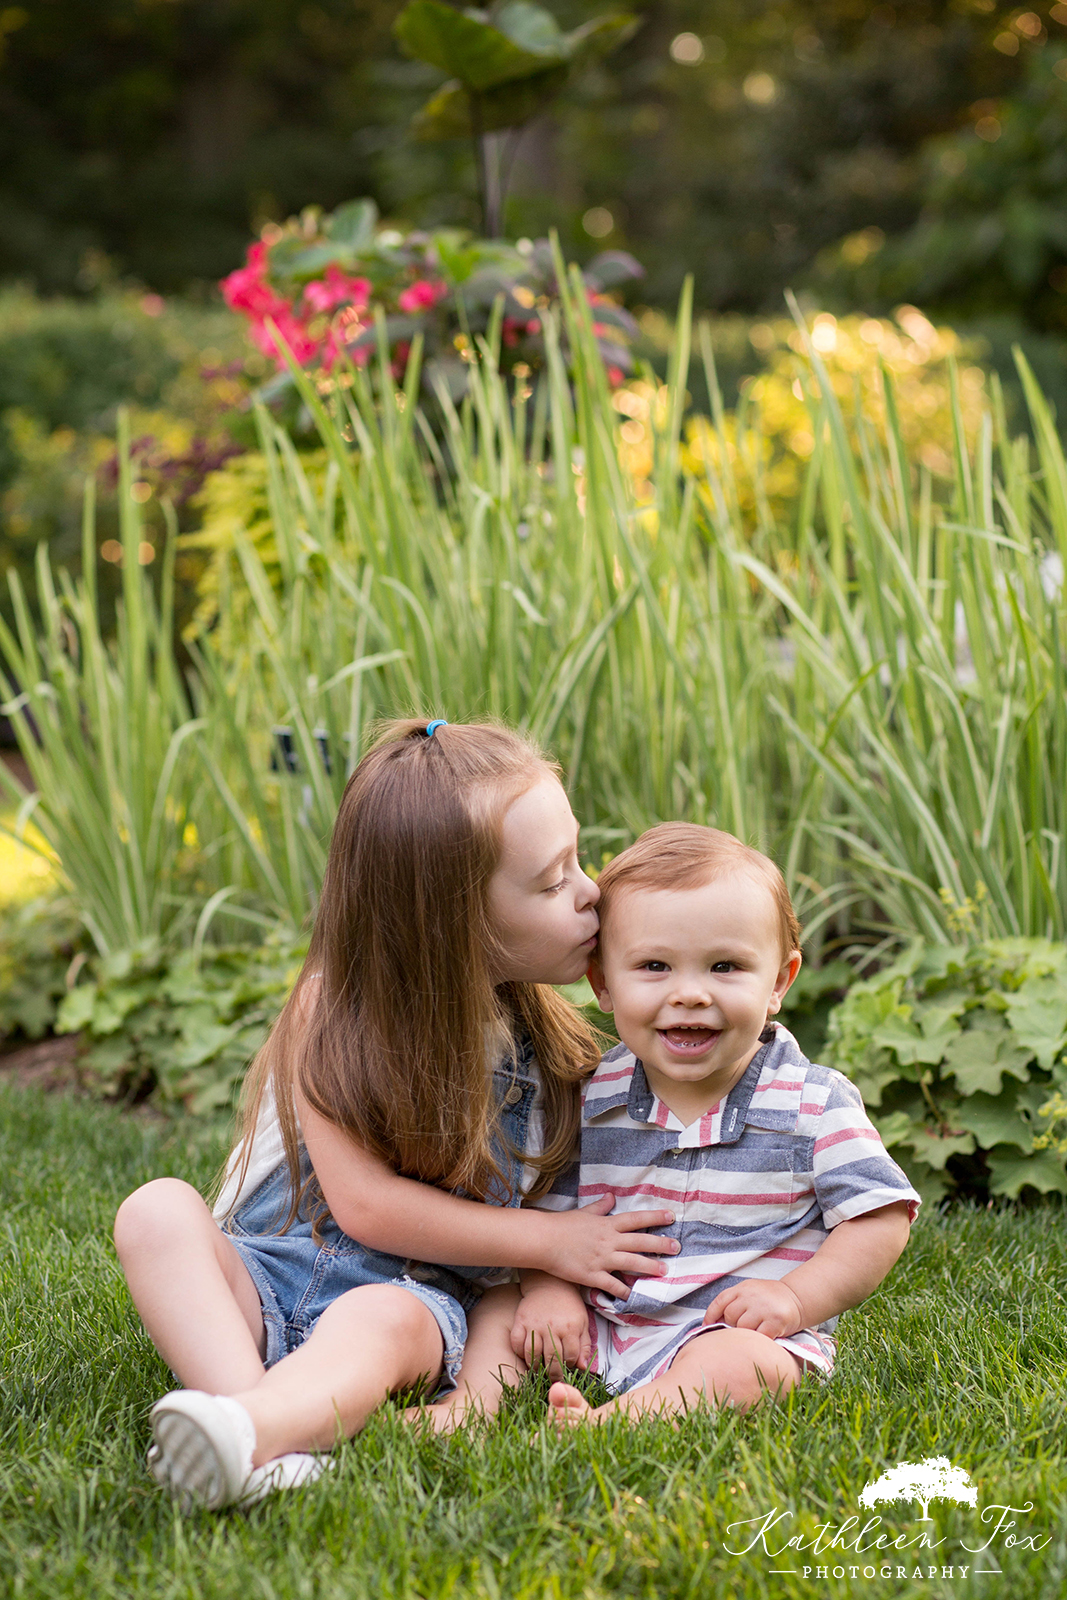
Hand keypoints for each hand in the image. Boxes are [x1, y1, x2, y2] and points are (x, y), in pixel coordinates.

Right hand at [511, 1277, 590, 1374]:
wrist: (550, 1283)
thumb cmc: (569, 1304)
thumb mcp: (583, 1322)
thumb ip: (584, 1345)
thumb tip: (582, 1367)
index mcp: (570, 1328)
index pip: (570, 1357)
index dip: (570, 1365)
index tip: (568, 1366)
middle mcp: (552, 1327)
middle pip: (552, 1360)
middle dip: (554, 1374)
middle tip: (554, 1378)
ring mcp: (534, 1324)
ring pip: (532, 1355)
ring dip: (536, 1367)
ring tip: (540, 1369)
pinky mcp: (520, 1320)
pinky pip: (516, 1342)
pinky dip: (519, 1352)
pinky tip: (525, 1355)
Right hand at [541, 1195, 678, 1297]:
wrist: (544, 1240)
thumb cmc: (562, 1225)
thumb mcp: (584, 1212)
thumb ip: (600, 1207)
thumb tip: (611, 1197)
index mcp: (607, 1224)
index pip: (636, 1219)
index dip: (654, 1217)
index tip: (671, 1216)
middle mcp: (608, 1241)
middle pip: (640, 1241)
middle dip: (660, 1244)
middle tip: (676, 1247)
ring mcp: (601, 1259)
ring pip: (632, 1262)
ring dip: (650, 1267)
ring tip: (664, 1270)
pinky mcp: (592, 1275)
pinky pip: (612, 1285)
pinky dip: (623, 1291)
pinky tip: (633, 1295)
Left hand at [704, 1278, 804, 1338]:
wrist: (797, 1297)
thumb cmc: (769, 1299)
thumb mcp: (750, 1292)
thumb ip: (734, 1302)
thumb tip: (713, 1323)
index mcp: (743, 1288)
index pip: (720, 1301)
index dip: (711, 1316)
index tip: (706, 1328)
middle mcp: (752, 1296)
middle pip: (730, 1317)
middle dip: (733, 1326)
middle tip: (744, 1328)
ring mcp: (764, 1308)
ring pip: (743, 1328)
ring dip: (747, 1334)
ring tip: (756, 1331)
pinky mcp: (775, 1321)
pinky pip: (759, 1337)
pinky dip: (760, 1340)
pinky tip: (765, 1337)